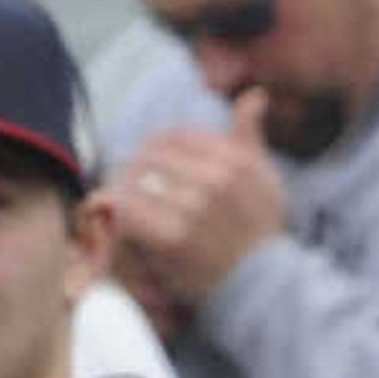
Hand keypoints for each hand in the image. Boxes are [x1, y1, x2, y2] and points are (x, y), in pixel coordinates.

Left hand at [106, 98, 287, 312]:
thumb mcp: (265, 177)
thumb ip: (249, 137)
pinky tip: (115, 222)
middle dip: (130, 170)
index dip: (151, 149)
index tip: (145, 165)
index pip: (174, 136)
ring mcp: (194, 208)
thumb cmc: (259, 229)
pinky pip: (129, 213)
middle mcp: (216, 178)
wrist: (259, 282)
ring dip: (118, 192)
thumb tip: (252, 95)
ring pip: (135, 183)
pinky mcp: (173, 238)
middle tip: (122, 186)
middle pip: (149, 157)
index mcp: (236, 159)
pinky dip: (116, 214)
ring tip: (114, 204)